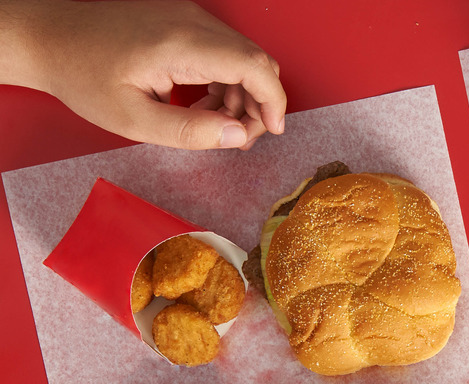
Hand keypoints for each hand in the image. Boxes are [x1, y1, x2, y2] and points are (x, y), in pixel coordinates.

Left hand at [4, 0, 285, 149]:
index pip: (256, 67)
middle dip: (259, 103)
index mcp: (183, 45)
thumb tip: (239, 136)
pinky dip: (226, 79)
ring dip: (242, 93)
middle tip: (239, 137)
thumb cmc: (83, 75)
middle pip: (256, 61)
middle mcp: (193, 23)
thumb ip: (190, 132)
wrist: (49, 37)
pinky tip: (202, 103)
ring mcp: (190, 17)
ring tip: (214, 124)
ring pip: (244, 56)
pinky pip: (224, 49)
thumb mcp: (133, 120)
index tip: (271, 131)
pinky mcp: (184, 19)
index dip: (274, 102)